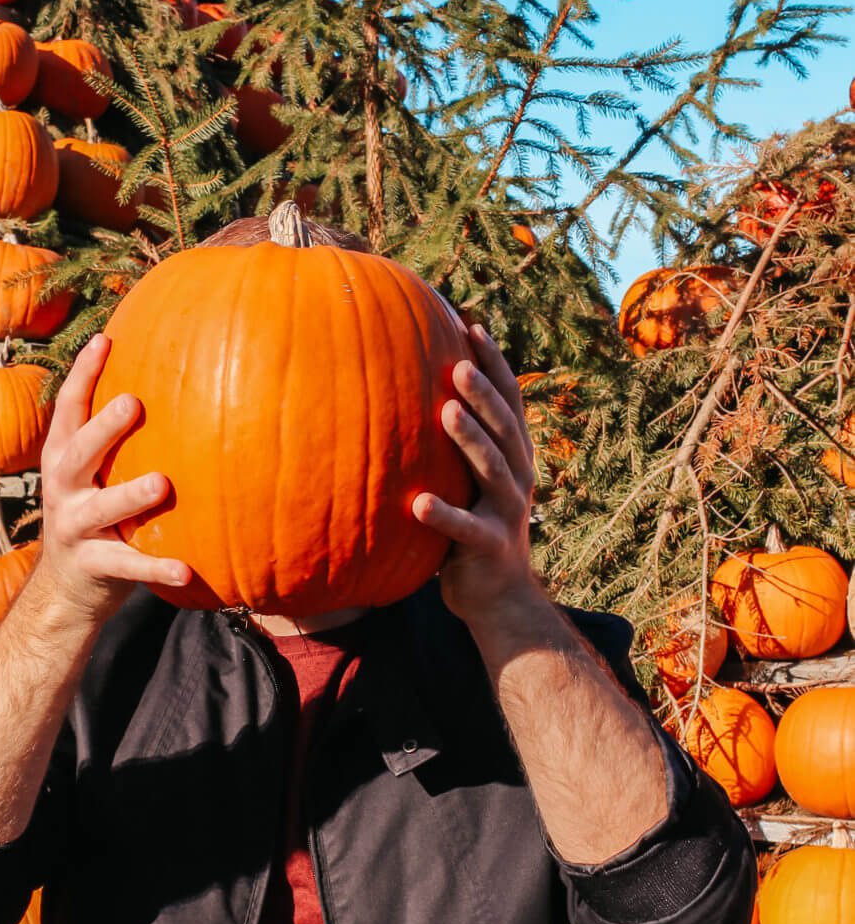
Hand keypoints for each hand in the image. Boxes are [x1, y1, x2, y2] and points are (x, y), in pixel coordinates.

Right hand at [36, 334, 190, 624]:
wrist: (63, 589)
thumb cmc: (94, 515)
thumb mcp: (95, 473)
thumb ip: (116, 438)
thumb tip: (175, 379)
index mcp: (62, 458)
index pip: (69, 409)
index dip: (84, 374)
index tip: (105, 340)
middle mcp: (63, 488)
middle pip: (78, 452)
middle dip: (104, 427)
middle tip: (132, 402)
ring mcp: (74, 528)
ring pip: (102, 508)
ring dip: (130, 495)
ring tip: (162, 483)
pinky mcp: (94, 566)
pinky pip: (129, 565)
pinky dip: (157, 567)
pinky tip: (187, 570)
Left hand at [411, 323, 537, 632]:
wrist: (499, 597)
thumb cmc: (472, 529)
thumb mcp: (468, 482)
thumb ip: (453, 446)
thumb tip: (405, 394)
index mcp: (513, 457)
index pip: (508, 402)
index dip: (495, 364)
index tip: (473, 326)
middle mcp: (517, 478)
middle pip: (505, 428)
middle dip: (485, 393)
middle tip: (459, 362)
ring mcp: (507, 513)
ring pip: (493, 470)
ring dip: (471, 440)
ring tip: (446, 412)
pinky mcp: (490, 547)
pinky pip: (466, 530)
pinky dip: (444, 516)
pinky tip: (417, 504)